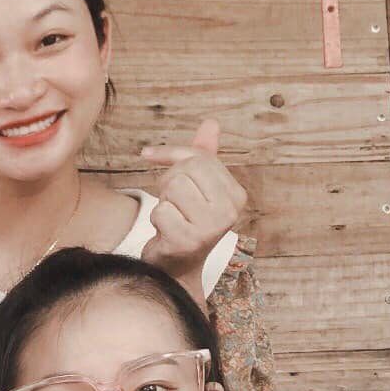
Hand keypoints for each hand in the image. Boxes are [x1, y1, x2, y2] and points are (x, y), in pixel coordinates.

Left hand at [139, 120, 245, 296]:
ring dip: (162, 202)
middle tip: (171, 203)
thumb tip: (211, 123)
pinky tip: (166, 233)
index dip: (171, 156)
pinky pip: (161, 211)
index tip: (153, 159)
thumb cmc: (185, 223)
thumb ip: (202, 156)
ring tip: (171, 218)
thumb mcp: (197, 187)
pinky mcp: (189, 242)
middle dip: (167, 183)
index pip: (198, 157)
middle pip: (184, 170)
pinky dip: (156, 221)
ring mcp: (210, 228)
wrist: (176, 267)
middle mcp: (229, 211)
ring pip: (172, 188)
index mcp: (236, 195)